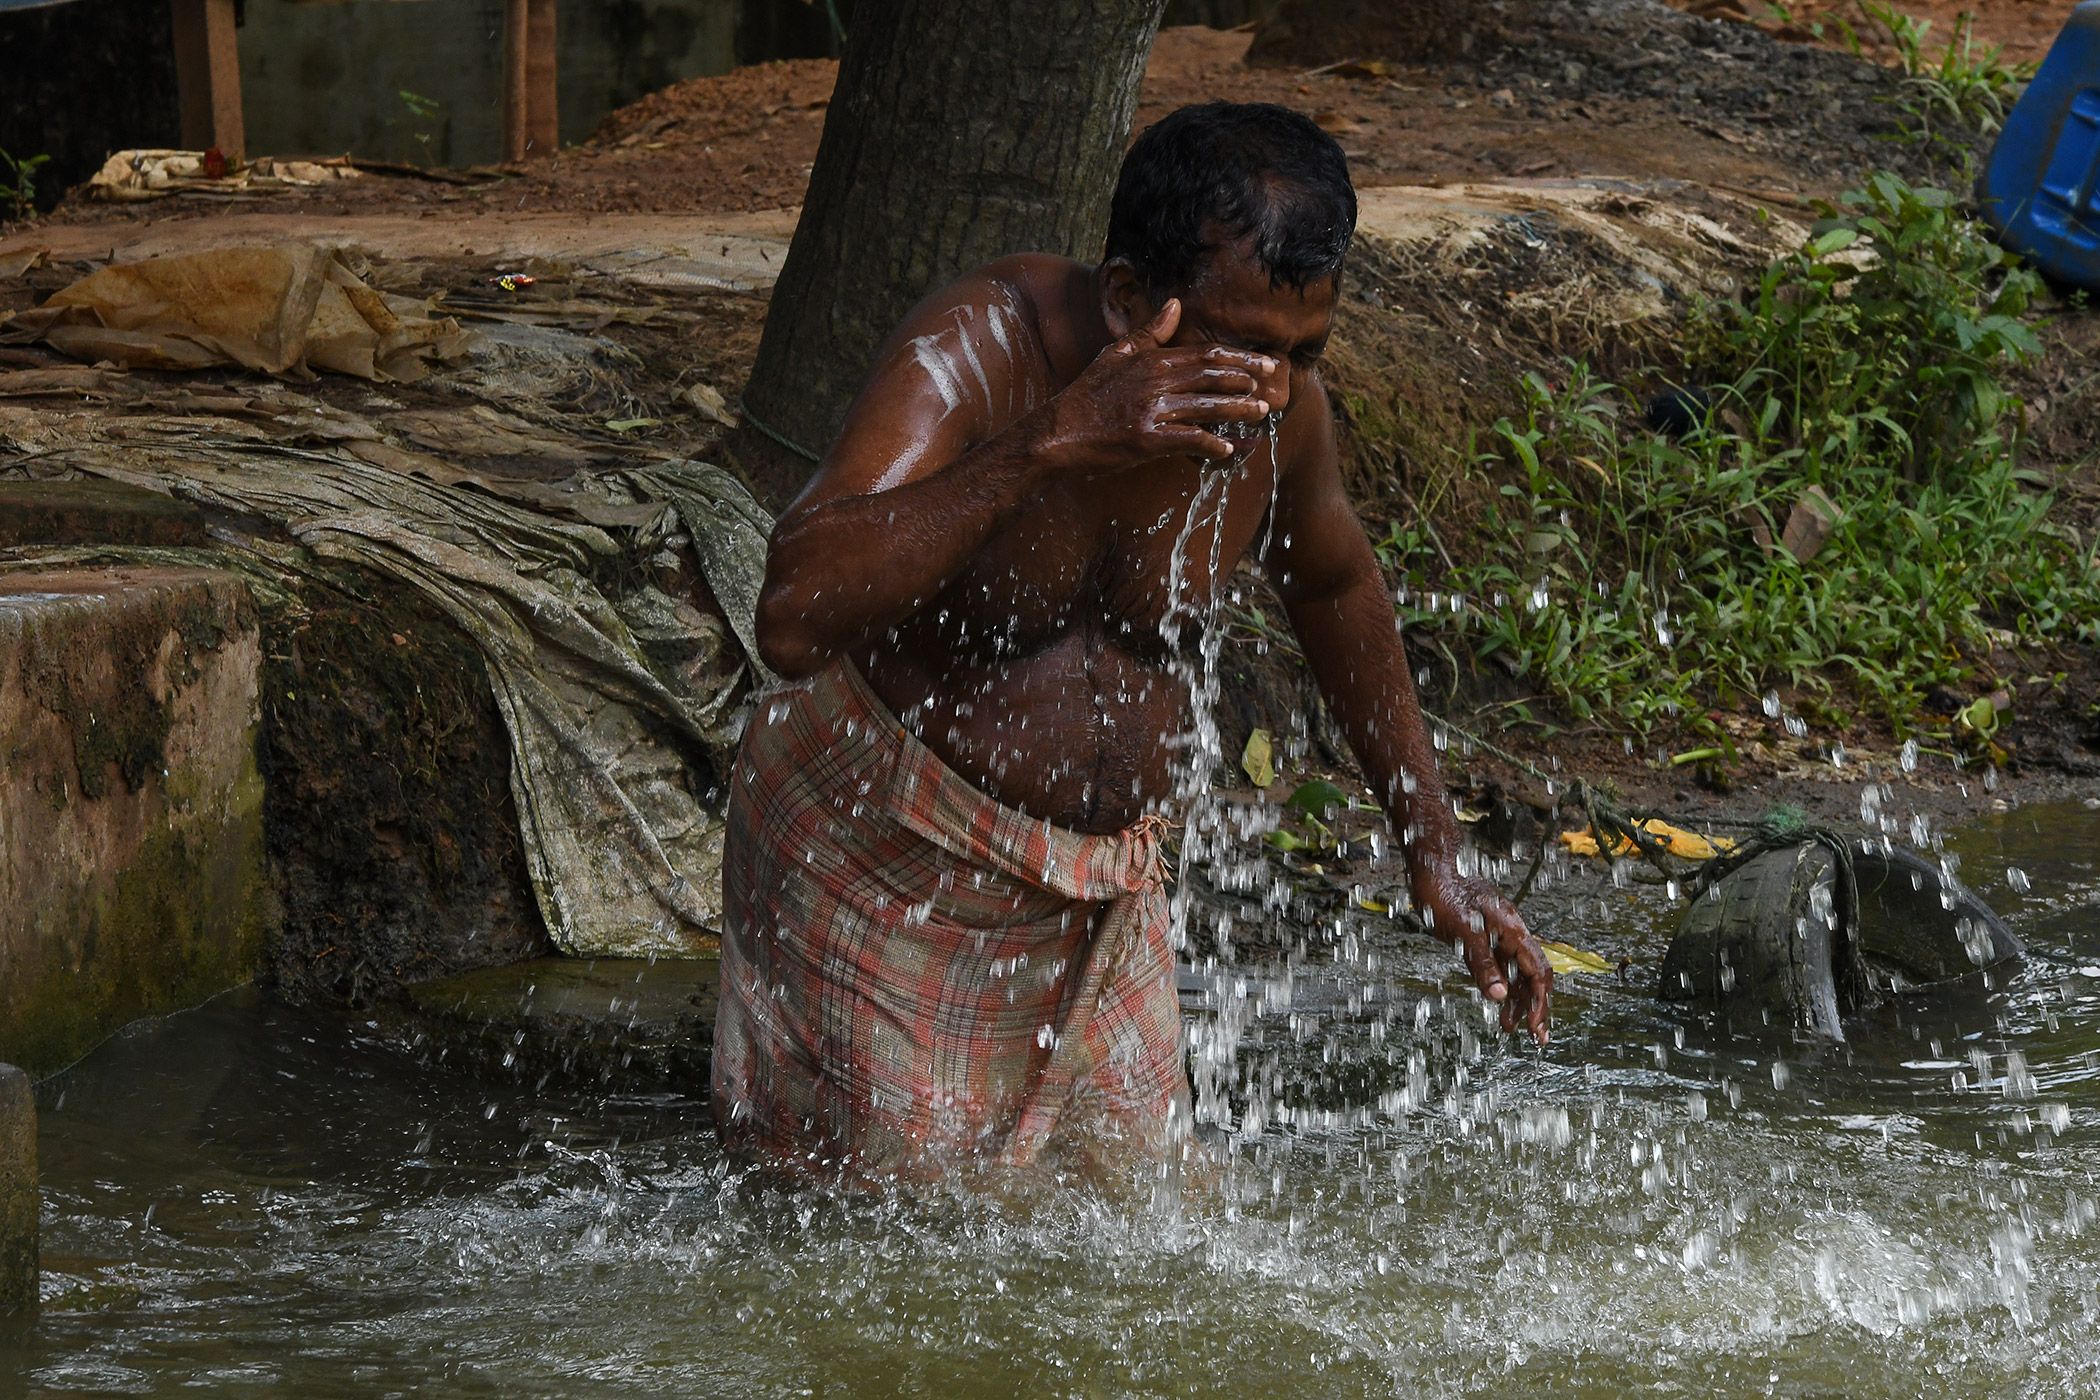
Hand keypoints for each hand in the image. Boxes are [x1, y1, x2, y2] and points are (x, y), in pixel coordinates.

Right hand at [1044, 298, 1277, 471]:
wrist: (1058, 432)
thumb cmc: (1087, 394)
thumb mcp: (1115, 354)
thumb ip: (1148, 331)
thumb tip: (1175, 305)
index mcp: (1151, 361)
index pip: (1204, 354)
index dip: (1238, 358)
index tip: (1263, 362)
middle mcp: (1155, 382)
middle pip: (1211, 376)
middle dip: (1247, 378)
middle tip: (1273, 382)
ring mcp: (1151, 411)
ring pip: (1206, 406)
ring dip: (1237, 409)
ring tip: (1261, 411)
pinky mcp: (1146, 440)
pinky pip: (1187, 440)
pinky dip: (1209, 443)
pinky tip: (1228, 448)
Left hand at [1413, 863, 1552, 1044]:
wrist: (1431, 874)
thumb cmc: (1445, 899)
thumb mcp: (1463, 933)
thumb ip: (1482, 965)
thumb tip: (1499, 997)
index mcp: (1513, 930)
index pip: (1538, 971)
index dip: (1539, 1001)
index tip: (1533, 1027)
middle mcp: (1513, 932)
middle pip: (1533, 975)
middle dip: (1535, 1006)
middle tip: (1536, 1038)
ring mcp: (1502, 934)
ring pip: (1517, 972)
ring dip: (1516, 1000)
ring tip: (1509, 1029)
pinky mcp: (1488, 936)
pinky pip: (1503, 965)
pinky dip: (1502, 985)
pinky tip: (1498, 1003)